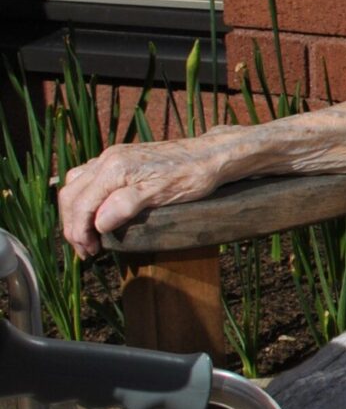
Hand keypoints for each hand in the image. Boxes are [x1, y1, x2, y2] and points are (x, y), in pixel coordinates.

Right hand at [58, 134, 239, 257]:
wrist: (211, 155)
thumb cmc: (192, 176)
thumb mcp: (163, 194)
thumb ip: (127, 205)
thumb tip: (98, 223)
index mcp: (115, 168)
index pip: (81, 204)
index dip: (79, 232)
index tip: (89, 253)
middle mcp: (107, 159)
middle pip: (71, 195)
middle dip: (72, 225)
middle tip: (86, 250)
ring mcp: (111, 156)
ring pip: (75, 184)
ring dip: (75, 212)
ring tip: (86, 235)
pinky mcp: (118, 158)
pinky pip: (87, 177)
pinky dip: (83, 197)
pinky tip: (93, 212)